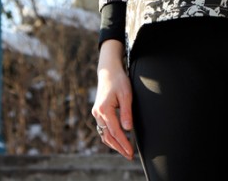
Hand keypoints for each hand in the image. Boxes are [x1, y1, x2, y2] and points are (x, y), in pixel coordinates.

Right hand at [91, 40, 134, 159]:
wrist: (108, 71)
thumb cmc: (119, 80)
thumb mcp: (126, 95)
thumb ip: (126, 112)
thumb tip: (128, 129)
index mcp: (104, 109)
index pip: (115, 131)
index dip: (124, 143)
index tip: (131, 152)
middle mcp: (98, 113)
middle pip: (108, 136)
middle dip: (119, 147)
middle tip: (129, 156)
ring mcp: (96, 113)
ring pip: (104, 134)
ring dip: (114, 144)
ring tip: (125, 151)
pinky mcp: (98, 112)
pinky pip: (102, 128)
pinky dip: (110, 136)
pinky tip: (117, 140)